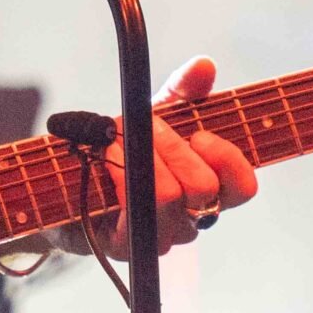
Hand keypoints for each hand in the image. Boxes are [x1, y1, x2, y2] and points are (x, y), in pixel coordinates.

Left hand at [53, 56, 259, 257]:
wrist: (69, 181)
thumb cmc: (125, 149)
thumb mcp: (158, 114)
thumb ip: (184, 91)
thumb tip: (204, 66)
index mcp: (209, 191)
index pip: (243, 187)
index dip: (227, 158)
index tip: (199, 134)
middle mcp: (190, 219)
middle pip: (203, 187)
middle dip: (172, 146)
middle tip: (147, 125)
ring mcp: (159, 236)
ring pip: (168, 197)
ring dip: (142, 155)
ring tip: (118, 137)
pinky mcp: (126, 246)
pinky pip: (134, 211)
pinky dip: (120, 174)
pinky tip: (108, 156)